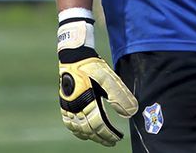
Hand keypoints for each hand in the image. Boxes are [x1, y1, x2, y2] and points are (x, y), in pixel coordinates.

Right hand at [57, 16, 137, 145]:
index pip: (99, 124)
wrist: (74, 54)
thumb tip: (131, 112)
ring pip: (77, 128)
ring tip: (99, 138)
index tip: (118, 138)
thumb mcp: (109, 77)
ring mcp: (67, 105)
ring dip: (89, 135)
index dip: (109, 134)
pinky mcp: (64, 102)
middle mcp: (75, 106)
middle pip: (88, 129)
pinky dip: (76, 130)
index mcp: (87, 101)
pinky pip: (68, 122)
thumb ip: (120, 95)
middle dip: (101, 137)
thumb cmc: (92, 65)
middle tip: (112, 142)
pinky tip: (82, 131)